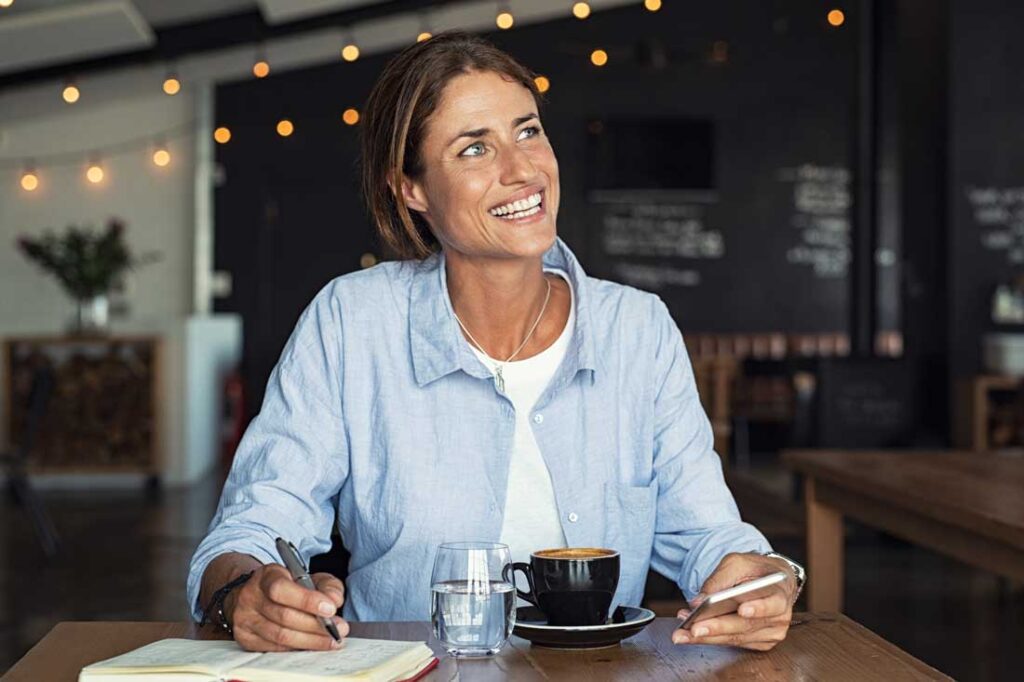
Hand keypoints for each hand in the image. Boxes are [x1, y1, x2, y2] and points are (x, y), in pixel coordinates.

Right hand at [225, 564, 348, 651]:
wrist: (253, 594)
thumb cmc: (286, 585)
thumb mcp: (307, 576)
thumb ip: (326, 585)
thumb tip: (335, 601)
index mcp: (266, 576)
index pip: (281, 589)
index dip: (307, 600)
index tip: (331, 609)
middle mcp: (251, 597)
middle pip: (284, 616)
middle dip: (316, 626)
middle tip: (339, 629)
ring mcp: (245, 619)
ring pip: (280, 636)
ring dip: (311, 641)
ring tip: (331, 640)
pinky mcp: (246, 638)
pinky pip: (275, 648)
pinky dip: (297, 648)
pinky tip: (312, 645)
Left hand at [672, 552, 796, 650]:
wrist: (771, 581)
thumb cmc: (755, 570)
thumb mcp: (737, 563)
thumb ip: (719, 579)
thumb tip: (698, 602)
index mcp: (780, 592)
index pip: (772, 603)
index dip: (758, 608)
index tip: (742, 610)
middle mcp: (779, 616)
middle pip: (746, 625)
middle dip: (718, 627)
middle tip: (694, 629)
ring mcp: (771, 632)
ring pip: (736, 638)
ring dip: (708, 636)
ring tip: (683, 632)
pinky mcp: (760, 642)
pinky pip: (733, 643)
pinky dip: (712, 638)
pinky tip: (692, 633)